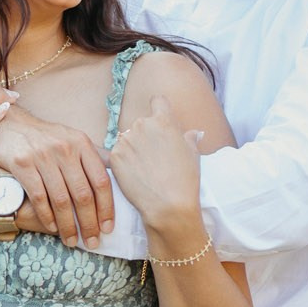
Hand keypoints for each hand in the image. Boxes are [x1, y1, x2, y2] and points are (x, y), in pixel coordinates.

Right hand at [0, 108, 113, 248]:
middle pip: (83, 194)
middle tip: (92, 241)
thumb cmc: (45, 137)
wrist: (9, 125)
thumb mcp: (72, 139)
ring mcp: (42, 156)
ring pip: (61, 199)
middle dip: (89, 223)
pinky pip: (38, 197)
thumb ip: (93, 156)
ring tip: (71, 241)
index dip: (107, 208)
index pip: (101, 181)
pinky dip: (47, 216)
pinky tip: (52, 228)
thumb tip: (119, 173)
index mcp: (82, 144)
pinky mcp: (22, 164)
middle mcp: (65, 149)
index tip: (108, 228)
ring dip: (68, 225)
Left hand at [107, 96, 207, 255]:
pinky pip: (117, 154)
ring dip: (133, 149)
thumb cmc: (185, 180)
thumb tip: (193, 133)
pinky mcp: (114, 156)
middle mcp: (142, 124)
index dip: (159, 111)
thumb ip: (189, 138)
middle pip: (141, 124)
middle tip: (153, 157)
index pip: (157, 101)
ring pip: (127, 139)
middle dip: (145, 136)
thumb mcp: (193, 155)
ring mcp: (126, 140)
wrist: (168, 205)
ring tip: (144, 170)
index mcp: (163, 120)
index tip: (159, 123)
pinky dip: (123, 163)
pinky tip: (134, 176)